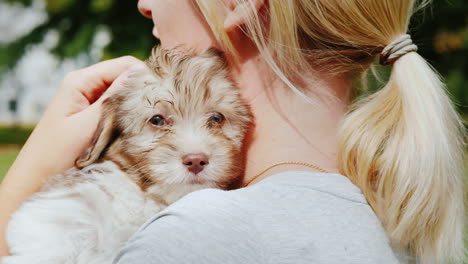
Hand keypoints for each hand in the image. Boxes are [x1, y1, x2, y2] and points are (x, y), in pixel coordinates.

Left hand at [0, 56, 145, 255]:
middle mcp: (87, 87)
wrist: (36, 181)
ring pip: (126, 95)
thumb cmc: (56, 155)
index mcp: (81, 81)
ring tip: (153, 123)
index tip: (163, 97)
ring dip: (138, 107)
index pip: (125, 65)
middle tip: (162, 114)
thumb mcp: (87, 126)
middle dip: (144, 92)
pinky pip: (120, 109)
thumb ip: (114, 99)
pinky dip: (132, 117)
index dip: (146, 76)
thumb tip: (142, 75)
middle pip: (127, 78)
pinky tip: (139, 130)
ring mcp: (91, 102)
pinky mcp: (95, 118)